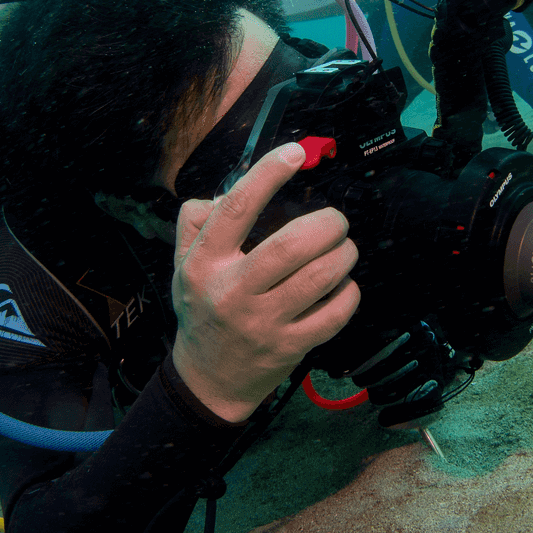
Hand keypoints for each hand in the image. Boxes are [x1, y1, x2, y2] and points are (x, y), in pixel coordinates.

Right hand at [171, 143, 360, 422]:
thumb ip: (196, 222)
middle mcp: (233, 292)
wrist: (208, 379)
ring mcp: (264, 322)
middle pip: (291, 245)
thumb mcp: (184, 265)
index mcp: (205, 264)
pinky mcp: (290, 346)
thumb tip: (230, 191)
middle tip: (335, 219)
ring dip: (344, 254)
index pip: (237, 210)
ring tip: (344, 248)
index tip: (295, 153)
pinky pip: (335, 312)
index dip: (269, 174)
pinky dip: (348, 292)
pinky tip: (342, 284)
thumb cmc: (203, 311)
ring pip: (320, 277)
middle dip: (326, 223)